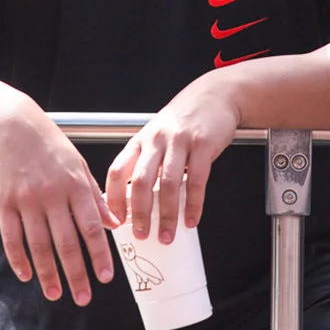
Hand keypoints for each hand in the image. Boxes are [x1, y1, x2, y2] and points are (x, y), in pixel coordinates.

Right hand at [0, 98, 116, 305]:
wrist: (10, 124)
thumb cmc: (49, 145)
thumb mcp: (79, 165)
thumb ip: (95, 196)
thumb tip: (114, 223)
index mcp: (76, 185)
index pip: (91, 226)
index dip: (99, 254)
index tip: (105, 277)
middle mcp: (52, 194)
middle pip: (66, 242)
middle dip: (76, 274)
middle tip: (83, 297)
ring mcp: (26, 200)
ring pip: (38, 245)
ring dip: (48, 274)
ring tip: (55, 295)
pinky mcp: (3, 202)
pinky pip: (12, 237)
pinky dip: (19, 259)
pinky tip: (27, 276)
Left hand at [105, 72, 241, 242]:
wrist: (216, 95)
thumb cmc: (185, 119)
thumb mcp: (157, 135)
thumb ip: (146, 162)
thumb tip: (134, 199)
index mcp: (140, 140)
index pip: (118, 171)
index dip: (112, 199)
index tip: (114, 221)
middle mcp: (156, 140)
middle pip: (142, 182)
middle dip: (140, 214)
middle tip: (141, 235)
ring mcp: (180, 141)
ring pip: (169, 185)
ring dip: (167, 215)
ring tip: (167, 235)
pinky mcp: (203, 144)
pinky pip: (197, 180)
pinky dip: (194, 204)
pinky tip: (192, 218)